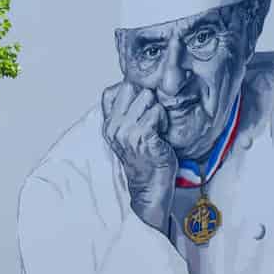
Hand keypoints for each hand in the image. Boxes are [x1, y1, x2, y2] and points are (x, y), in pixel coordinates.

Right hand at [101, 83, 176, 233]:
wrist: (150, 186)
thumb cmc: (145, 159)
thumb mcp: (127, 134)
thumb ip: (126, 113)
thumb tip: (134, 87)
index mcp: (109, 124)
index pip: (112, 91)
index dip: (131, 92)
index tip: (141, 106)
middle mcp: (115, 126)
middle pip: (132, 88)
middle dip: (147, 98)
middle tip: (152, 118)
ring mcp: (128, 132)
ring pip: (148, 98)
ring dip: (158, 110)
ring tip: (158, 127)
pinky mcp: (144, 136)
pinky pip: (158, 112)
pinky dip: (164, 121)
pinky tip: (162, 134)